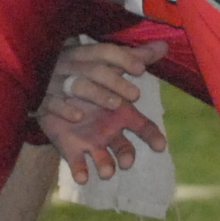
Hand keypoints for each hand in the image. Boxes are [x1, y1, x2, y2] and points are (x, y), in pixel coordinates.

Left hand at [36, 39, 166, 182]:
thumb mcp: (109, 63)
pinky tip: (83, 176)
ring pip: (103, 159)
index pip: (144, 127)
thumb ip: (135, 57)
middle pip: (125, 149)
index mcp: (123, 114)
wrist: (55, 85)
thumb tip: (164, 44)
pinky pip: (77, 163)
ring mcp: (91, 141)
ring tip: (106, 171)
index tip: (160, 146)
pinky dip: (81, 171)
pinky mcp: (70, 147)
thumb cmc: (89, 77)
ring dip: (106, 166)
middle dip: (127, 155)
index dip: (152, 137)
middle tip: (128, 160)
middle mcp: (110, 131)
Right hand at [38, 38, 163, 123]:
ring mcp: (56, 83)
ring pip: (77, 85)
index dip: (123, 58)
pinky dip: (64, 109)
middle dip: (116, 81)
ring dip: (97, 94)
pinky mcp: (43, 102)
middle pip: (95, 69)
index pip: (105, 50)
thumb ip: (133, 57)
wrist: (40, 88)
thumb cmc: (82, 77)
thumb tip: (165, 46)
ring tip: (117, 105)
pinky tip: (78, 117)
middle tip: (136, 96)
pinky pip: (52, 103)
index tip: (141, 68)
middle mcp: (71, 65)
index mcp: (85, 54)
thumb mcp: (105, 67)